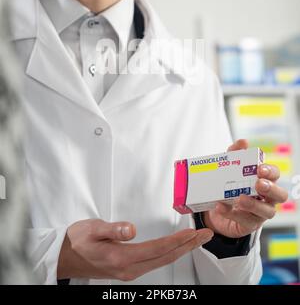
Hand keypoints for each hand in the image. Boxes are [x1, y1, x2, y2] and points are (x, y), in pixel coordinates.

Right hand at [57, 219, 213, 280]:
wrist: (66, 257)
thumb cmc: (78, 240)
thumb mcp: (92, 229)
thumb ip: (113, 229)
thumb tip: (131, 229)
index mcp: (122, 257)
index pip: (158, 248)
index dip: (178, 240)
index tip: (194, 232)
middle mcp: (129, 268)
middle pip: (165, 257)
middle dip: (188, 246)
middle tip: (206, 235)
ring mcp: (130, 271)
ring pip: (162, 260)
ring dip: (181, 250)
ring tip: (196, 239)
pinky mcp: (128, 269)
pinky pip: (155, 261)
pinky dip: (169, 252)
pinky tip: (175, 247)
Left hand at [203, 139, 288, 237]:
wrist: (217, 208)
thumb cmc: (230, 185)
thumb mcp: (229, 167)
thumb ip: (235, 153)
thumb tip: (243, 142)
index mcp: (265, 180)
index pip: (275, 175)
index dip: (271, 172)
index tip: (260, 169)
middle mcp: (268, 198)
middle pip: (281, 195)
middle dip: (271, 189)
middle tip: (258, 184)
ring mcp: (260, 213)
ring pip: (267, 212)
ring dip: (254, 204)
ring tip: (239, 199)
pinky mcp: (250, 225)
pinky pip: (246, 221)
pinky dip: (232, 213)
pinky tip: (221, 207)